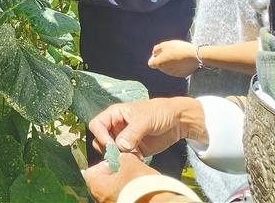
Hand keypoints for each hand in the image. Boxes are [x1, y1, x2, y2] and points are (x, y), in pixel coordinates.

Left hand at [84, 153, 159, 202]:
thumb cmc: (141, 185)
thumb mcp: (131, 162)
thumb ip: (122, 157)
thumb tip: (122, 158)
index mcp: (98, 188)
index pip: (91, 172)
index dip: (104, 163)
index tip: (116, 161)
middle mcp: (101, 200)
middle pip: (102, 183)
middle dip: (114, 174)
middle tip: (127, 169)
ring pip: (113, 191)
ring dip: (122, 184)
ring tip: (135, 178)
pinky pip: (121, 197)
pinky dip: (128, 192)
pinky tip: (139, 189)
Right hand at [89, 97, 206, 157]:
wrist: (178, 121)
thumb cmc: (159, 112)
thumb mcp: (145, 119)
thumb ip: (132, 132)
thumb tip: (120, 147)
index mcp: (114, 115)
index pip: (97, 125)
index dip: (100, 135)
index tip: (111, 146)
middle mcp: (116, 127)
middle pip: (100, 140)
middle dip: (108, 149)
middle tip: (121, 155)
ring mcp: (123, 140)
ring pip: (111, 152)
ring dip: (118, 157)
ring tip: (131, 158)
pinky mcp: (133, 150)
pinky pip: (124, 158)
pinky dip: (127, 162)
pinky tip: (138, 160)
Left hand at [148, 40, 198, 77]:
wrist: (195, 56)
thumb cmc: (178, 48)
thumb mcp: (165, 44)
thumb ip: (157, 49)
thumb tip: (154, 53)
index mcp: (159, 63)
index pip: (151, 63)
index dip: (153, 57)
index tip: (159, 52)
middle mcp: (165, 71)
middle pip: (160, 66)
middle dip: (162, 59)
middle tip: (170, 52)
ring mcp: (173, 74)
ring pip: (167, 68)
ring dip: (169, 63)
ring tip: (177, 55)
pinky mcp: (181, 75)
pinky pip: (175, 70)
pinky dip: (176, 66)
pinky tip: (182, 60)